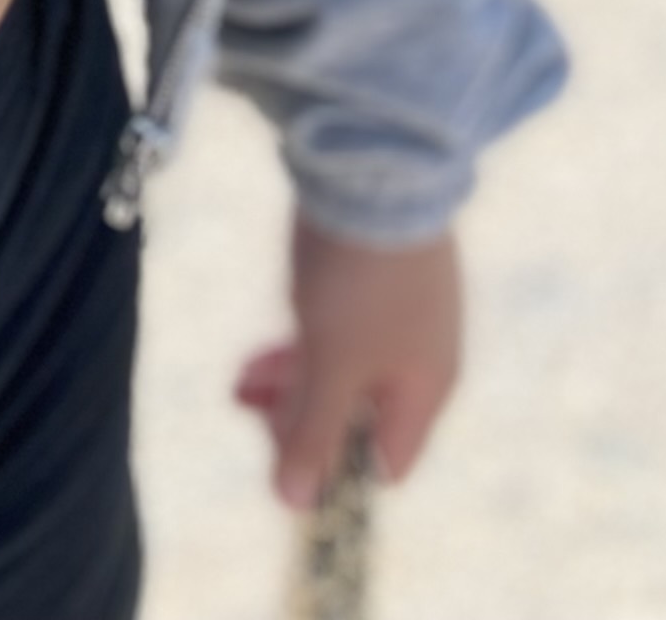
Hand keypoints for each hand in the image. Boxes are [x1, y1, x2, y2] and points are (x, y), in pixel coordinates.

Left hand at [234, 214, 461, 510]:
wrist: (373, 161)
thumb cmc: (361, 276)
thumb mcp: (331, 362)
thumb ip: (313, 431)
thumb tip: (295, 505)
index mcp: (425, 388)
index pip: (386, 461)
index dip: (335, 473)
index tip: (281, 465)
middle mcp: (421, 355)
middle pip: (358, 412)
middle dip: (299, 416)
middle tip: (242, 402)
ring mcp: (400, 310)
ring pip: (344, 366)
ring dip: (292, 379)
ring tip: (240, 379)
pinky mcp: (376, 271)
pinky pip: (340, 326)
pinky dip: (304, 341)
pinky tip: (271, 342)